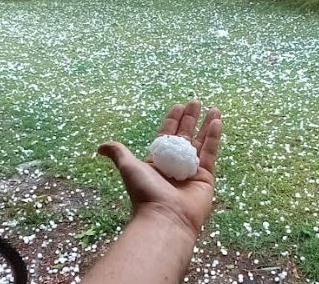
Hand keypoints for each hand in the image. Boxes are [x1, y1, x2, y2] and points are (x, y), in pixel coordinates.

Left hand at [98, 101, 221, 236]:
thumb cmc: (145, 192)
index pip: (166, 135)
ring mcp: (191, 171)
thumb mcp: (129, 167)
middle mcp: (175, 165)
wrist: (166, 217)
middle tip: (196, 101)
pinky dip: (214, 137)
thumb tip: (100, 147)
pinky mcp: (206, 177)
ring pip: (200, 143)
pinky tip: (217, 121)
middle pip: (185, 136)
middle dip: (190, 119)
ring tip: (213, 108)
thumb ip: (118, 153)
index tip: (178, 105)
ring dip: (206, 125)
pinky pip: (211, 153)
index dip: (172, 120)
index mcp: (157, 162)